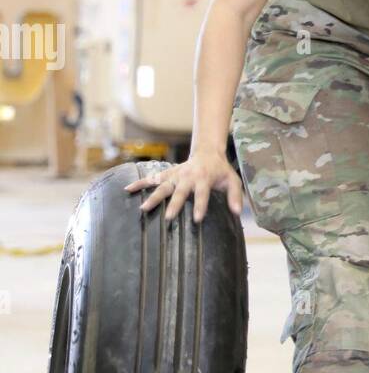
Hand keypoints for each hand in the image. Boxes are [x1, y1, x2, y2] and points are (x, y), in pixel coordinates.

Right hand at [122, 147, 244, 222]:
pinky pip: (151, 178)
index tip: (197, 219)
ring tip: (143, 209)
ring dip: (153, 197)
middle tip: (168, 218)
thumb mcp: (233, 180)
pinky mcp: (167, 174)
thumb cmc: (221, 170)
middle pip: (180, 191)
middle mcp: (188, 176)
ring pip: (162, 186)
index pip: (203, 193)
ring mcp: (176, 175)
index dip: (200, 206)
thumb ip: (235, 196)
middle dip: (174, 204)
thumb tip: (238, 212)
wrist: (207, 152)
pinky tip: (128, 190)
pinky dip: (140, 183)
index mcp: (204, 178)